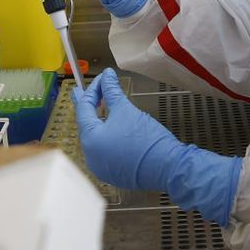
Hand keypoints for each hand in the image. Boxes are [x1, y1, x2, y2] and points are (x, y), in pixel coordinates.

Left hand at [75, 69, 242, 224]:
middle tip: (82, 92)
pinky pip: (104, 151)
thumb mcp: (126, 110)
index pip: (84, 109)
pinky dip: (106, 137)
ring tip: (98, 109)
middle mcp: (90, 156)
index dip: (92, 90)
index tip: (101, 78)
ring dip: (97, 122)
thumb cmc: (146, 139)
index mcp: (90, 139)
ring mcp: (100, 167)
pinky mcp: (112, 173)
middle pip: (86, 125)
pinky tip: (111, 129)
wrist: (168, 168)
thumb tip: (106, 76)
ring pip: (95, 139)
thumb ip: (112, 91)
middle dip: (89, 106)